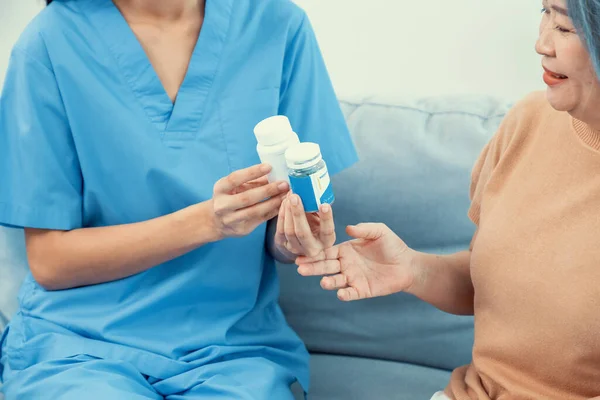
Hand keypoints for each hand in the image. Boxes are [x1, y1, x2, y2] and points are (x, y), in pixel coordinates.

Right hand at [210, 164, 289, 239]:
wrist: (216, 222)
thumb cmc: (229, 198)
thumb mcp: (234, 187)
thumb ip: (252, 181)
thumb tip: (272, 174)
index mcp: (220, 189)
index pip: (235, 179)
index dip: (252, 172)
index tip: (269, 167)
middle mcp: (223, 205)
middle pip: (247, 198)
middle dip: (268, 190)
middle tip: (284, 184)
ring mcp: (231, 219)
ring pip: (255, 211)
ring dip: (273, 202)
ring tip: (286, 194)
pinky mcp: (242, 229)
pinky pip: (261, 219)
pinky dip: (273, 211)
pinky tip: (283, 205)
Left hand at [274, 194, 335, 258]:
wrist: (301, 241)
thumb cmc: (314, 226)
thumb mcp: (321, 219)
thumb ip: (318, 210)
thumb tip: (312, 193)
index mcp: (326, 241)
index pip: (327, 231)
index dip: (326, 218)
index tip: (324, 205)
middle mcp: (312, 248)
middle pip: (303, 233)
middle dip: (298, 213)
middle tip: (295, 197)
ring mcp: (296, 248)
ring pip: (290, 231)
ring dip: (288, 211)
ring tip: (289, 196)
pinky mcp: (283, 245)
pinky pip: (280, 229)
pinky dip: (282, 214)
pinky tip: (284, 203)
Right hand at [296, 223, 416, 300]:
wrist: (408, 265)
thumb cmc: (393, 246)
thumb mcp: (379, 232)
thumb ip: (364, 229)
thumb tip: (347, 228)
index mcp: (345, 250)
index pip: (326, 251)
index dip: (314, 254)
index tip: (300, 255)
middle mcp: (345, 264)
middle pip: (325, 266)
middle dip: (313, 268)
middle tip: (300, 269)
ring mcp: (352, 278)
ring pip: (335, 281)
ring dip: (328, 282)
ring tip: (324, 282)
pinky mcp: (362, 290)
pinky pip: (350, 293)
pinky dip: (344, 294)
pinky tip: (341, 293)